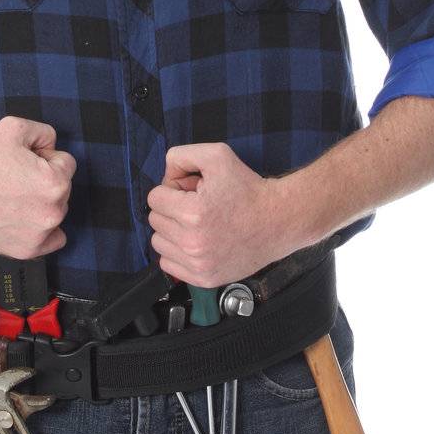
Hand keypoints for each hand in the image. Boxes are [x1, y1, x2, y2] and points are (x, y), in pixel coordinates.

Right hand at [0, 114, 74, 258]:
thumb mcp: (13, 127)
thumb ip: (43, 132)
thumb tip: (51, 145)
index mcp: (55, 182)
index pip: (66, 162)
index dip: (44, 156)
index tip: (22, 161)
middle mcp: (53, 212)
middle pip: (62, 187)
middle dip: (43, 179)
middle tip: (13, 178)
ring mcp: (40, 235)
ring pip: (56, 210)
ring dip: (42, 202)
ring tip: (11, 197)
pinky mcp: (27, 250)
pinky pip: (53, 239)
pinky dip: (45, 231)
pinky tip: (25, 218)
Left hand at [145, 142, 293, 288]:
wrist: (279, 220)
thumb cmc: (248, 188)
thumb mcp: (217, 155)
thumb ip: (182, 155)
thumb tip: (165, 174)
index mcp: (192, 212)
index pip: (154, 198)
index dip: (172, 189)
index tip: (191, 190)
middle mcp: (192, 242)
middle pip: (155, 220)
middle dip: (172, 209)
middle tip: (197, 205)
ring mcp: (198, 264)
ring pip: (159, 243)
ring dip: (171, 231)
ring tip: (197, 224)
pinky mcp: (205, 278)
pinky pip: (169, 264)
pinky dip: (177, 253)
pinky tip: (196, 242)